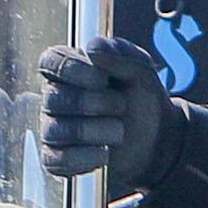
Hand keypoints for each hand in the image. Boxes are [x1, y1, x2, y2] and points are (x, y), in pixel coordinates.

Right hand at [36, 41, 176, 184]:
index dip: (72, 69)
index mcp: (70, 69)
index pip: (50, 61)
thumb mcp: (141, 69)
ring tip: (120, 131)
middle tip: (122, 106)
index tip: (102, 78)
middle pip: (53, 98)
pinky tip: (105, 154)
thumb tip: (92, 48)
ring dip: (94, 131)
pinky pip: (56, 160)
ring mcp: (54, 129)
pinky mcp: (58, 159)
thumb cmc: (142, 98)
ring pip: (56, 130)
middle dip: (94, 103)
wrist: (157, 139)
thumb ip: (119, 53)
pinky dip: (84, 158)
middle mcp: (55, 98)